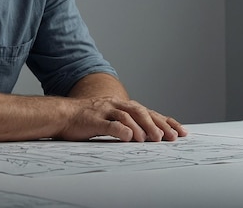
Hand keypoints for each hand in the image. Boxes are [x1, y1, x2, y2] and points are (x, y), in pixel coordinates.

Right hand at [59, 97, 187, 141]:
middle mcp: (115, 105)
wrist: (61, 114)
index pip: (148, 112)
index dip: (166, 121)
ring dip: (142, 127)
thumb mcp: (109, 119)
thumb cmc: (85, 119)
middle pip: (140, 111)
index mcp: (120, 105)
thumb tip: (148, 136)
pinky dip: (121, 130)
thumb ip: (126, 124)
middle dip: (157, 124)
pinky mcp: (93, 120)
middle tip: (170, 138)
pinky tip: (129, 138)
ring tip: (153, 139)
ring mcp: (104, 111)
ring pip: (127, 116)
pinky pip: (109, 124)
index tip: (181, 132)